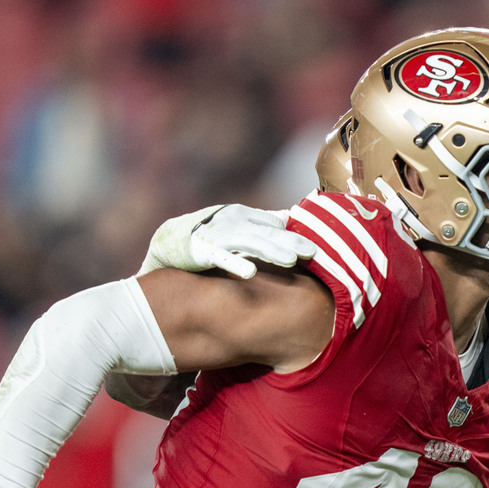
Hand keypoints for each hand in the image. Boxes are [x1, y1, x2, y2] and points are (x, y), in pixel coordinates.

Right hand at [137, 204, 318, 278]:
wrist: (168, 240)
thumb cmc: (210, 235)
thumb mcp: (238, 225)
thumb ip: (262, 223)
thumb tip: (289, 218)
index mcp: (244, 215)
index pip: (275, 223)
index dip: (296, 233)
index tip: (320, 244)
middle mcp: (233, 221)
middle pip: (268, 231)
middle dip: (292, 241)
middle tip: (315, 251)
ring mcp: (218, 235)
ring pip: (249, 242)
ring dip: (271, 250)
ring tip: (292, 260)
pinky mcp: (202, 251)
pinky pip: (221, 258)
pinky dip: (235, 263)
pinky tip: (250, 273)